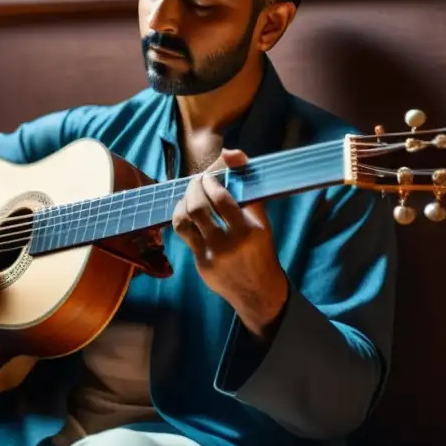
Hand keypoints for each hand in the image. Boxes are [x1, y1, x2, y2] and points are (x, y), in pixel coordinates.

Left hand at [171, 149, 288, 337]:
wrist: (258, 292)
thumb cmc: (261, 250)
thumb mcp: (262, 223)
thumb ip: (247, 190)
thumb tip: (230, 153)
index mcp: (250, 231)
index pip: (222, 199)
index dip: (211, 182)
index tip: (209, 177)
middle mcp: (229, 244)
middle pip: (198, 208)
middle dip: (193, 188)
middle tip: (197, 181)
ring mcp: (212, 256)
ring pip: (184, 221)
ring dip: (183, 202)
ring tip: (190, 194)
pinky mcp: (200, 264)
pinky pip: (184, 235)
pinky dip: (183, 218)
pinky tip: (187, 212)